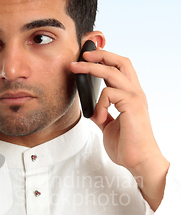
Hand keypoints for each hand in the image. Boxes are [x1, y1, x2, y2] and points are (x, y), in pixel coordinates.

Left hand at [69, 49, 169, 209]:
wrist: (138, 161)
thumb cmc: (127, 146)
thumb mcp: (109, 126)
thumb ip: (102, 115)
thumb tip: (91, 109)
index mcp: (131, 96)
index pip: (120, 69)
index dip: (105, 59)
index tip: (88, 57)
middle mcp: (135, 93)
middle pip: (121, 62)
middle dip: (101, 54)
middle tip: (82, 53)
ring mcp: (135, 98)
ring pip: (112, 72)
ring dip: (91, 68)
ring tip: (76, 69)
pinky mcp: (132, 105)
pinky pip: (109, 93)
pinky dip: (98, 104)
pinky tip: (99, 118)